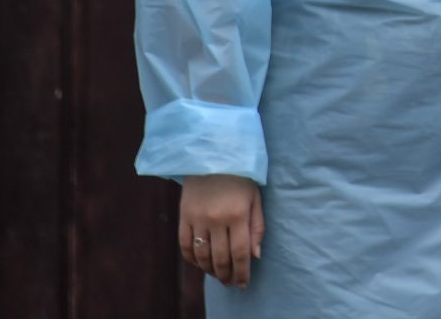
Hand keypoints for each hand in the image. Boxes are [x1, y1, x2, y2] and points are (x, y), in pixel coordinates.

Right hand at [179, 174, 264, 288]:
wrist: (213, 155)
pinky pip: (185, 245)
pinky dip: (192, 259)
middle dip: (226, 275)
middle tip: (230, 282)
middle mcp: (217, 219)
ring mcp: (197, 218)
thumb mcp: (256, 198)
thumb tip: (256, 256)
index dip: (241, 273)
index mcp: (238, 215)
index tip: (242, 284)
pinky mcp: (184, 216)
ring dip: (210, 270)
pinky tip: (200, 263)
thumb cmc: (240, 177)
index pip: (240, 253)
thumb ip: (257, 227)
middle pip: (220, 258)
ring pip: (202, 255)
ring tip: (218, 275)